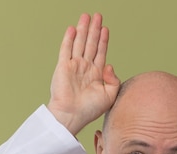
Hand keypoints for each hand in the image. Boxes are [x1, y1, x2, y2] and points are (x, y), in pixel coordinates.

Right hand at [47, 13, 119, 135]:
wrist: (72, 115)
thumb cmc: (89, 110)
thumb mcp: (110, 96)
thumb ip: (114, 80)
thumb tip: (109, 65)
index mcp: (95, 74)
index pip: (100, 52)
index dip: (103, 40)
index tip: (105, 29)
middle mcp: (84, 68)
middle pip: (90, 44)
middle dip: (94, 29)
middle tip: (97, 15)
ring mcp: (73, 66)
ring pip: (79, 43)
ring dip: (83, 30)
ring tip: (86, 16)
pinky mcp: (63, 67)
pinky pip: (66, 49)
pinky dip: (69, 39)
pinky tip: (73, 29)